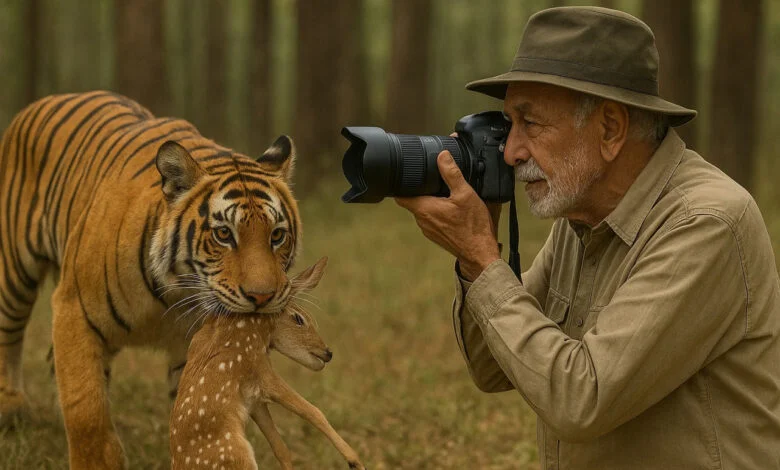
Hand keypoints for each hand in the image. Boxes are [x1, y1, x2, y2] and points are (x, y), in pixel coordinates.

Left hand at [395, 150, 500, 280]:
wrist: (480, 253)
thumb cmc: (473, 227)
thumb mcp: (465, 194)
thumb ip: (452, 173)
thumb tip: (442, 156)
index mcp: (424, 209)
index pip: (400, 195)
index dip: (401, 184)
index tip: (406, 175)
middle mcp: (422, 221)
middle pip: (413, 201)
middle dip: (420, 190)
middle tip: (432, 180)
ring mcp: (429, 230)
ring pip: (423, 210)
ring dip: (431, 201)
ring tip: (444, 193)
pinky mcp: (437, 235)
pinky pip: (432, 219)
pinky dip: (438, 212)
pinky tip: (452, 208)